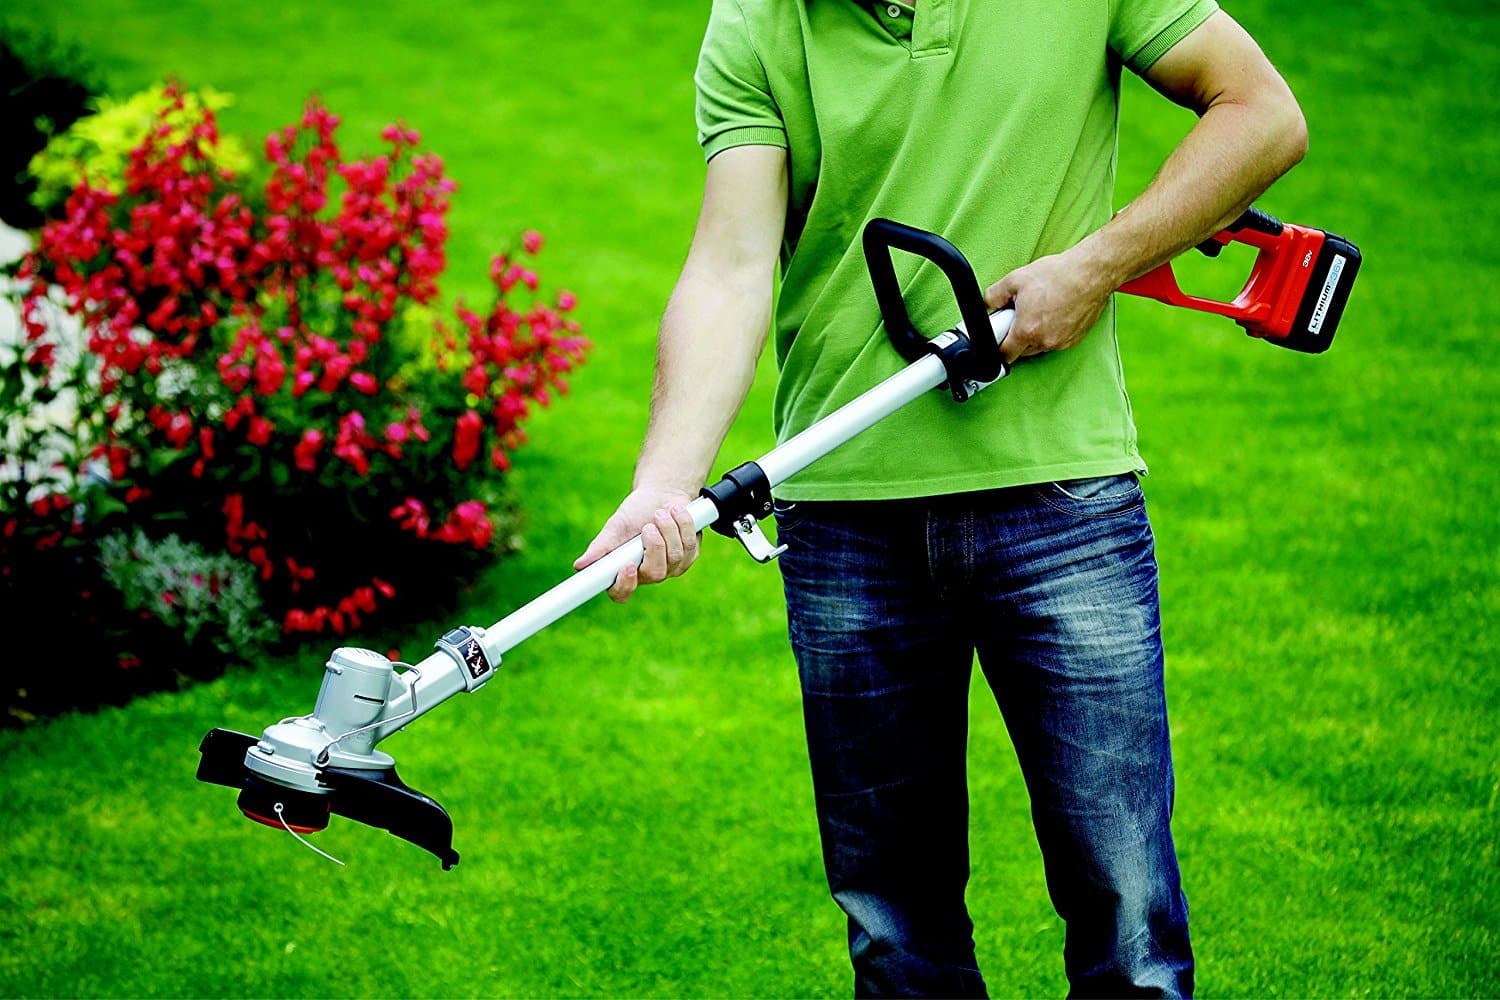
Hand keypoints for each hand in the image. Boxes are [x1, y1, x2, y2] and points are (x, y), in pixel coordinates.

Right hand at [573, 486, 700, 602]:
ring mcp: (672, 568)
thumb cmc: (635, 513)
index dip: (625, 585)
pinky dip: (683, 524)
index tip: (628, 565)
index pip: (621, 593)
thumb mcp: (616, 527)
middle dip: (655, 547)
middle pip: (655, 574)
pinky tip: (675, 513)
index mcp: (625, 571)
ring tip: (661, 512)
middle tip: (649, 527)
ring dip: (668, 529)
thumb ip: (601, 547)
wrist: (662, 495)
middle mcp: (648, 574)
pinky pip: (690, 545)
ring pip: (676, 557)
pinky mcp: (690, 557)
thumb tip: (580, 566)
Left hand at [984, 248, 1114, 365]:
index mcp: (1027, 330)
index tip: (998, 339)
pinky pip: (1055, 342)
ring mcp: (1061, 342)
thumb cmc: (1058, 275)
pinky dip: (1051, 332)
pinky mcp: (1074, 340)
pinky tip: (1054, 313)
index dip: (997, 349)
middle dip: (1017, 336)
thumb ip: (994, 295)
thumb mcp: (1016, 279)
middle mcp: (1045, 341)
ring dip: (1035, 334)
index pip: (1004, 355)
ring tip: (1040, 310)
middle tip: (1020, 315)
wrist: (1091, 273)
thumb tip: (987, 305)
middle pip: (1021, 351)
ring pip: (1039, 346)